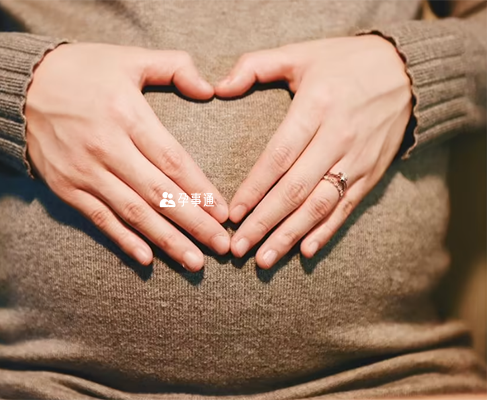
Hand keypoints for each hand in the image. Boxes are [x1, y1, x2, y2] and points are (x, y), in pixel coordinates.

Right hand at [25, 43, 229, 271]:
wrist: (21, 85)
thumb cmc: (83, 70)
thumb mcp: (129, 57)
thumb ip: (174, 66)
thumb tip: (209, 89)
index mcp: (126, 114)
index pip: (172, 160)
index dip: (201, 189)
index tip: (224, 213)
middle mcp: (106, 147)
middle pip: (158, 194)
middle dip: (194, 223)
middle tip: (221, 247)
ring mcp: (84, 171)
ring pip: (133, 213)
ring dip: (166, 240)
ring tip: (194, 262)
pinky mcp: (66, 187)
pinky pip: (99, 219)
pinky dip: (123, 240)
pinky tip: (147, 259)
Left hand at [215, 35, 412, 267]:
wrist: (407, 72)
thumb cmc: (344, 62)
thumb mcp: (300, 53)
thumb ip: (255, 66)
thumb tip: (217, 87)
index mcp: (317, 106)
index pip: (279, 156)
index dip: (255, 188)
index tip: (232, 213)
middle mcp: (338, 137)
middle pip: (296, 188)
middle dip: (264, 222)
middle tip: (238, 248)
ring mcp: (358, 158)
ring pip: (320, 205)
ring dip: (290, 235)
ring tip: (264, 259)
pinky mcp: (372, 173)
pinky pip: (347, 207)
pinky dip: (326, 231)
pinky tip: (305, 251)